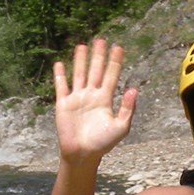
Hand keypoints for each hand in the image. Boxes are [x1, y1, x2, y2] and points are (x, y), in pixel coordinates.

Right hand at [53, 38, 136, 164]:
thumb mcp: (120, 127)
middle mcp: (92, 96)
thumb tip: (134, 89)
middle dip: (98, 56)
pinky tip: (60, 64)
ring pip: (79, 74)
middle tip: (101, 40)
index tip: (118, 47)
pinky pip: (61, 86)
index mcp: (105, 99)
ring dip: (80, 60)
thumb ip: (127, 109)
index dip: (115, 62)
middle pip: (95, 70)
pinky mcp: (63, 104)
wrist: (82, 154)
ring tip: (82, 46)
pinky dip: (60, 75)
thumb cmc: (103, 144)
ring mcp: (77, 99)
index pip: (111, 76)